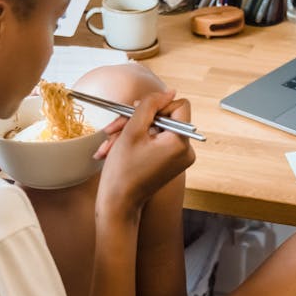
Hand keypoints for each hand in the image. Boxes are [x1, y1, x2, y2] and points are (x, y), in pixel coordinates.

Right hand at [94, 89, 194, 214]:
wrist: (118, 204)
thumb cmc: (122, 170)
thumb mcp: (132, 130)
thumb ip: (150, 105)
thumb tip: (169, 92)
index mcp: (180, 143)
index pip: (179, 106)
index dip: (157, 105)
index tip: (137, 113)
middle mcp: (186, 151)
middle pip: (165, 118)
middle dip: (136, 120)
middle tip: (114, 128)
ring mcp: (179, 159)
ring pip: (156, 129)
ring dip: (131, 132)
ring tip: (109, 143)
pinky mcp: (171, 163)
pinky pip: (156, 142)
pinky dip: (137, 142)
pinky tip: (115, 148)